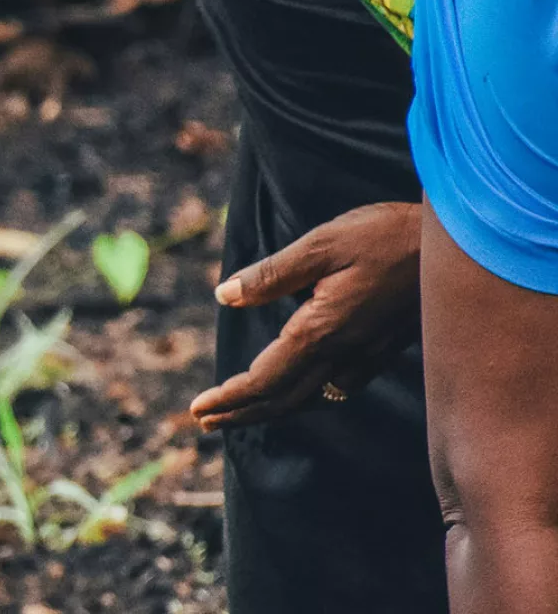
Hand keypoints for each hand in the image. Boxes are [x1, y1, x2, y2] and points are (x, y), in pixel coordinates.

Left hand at [192, 201, 420, 430]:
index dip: (229, 398)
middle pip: (282, 400)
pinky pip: (334, 388)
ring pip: (309, 399)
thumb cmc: (387, 237)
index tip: (197, 410)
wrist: (461, 249)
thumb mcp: (322, 244)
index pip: (263, 380)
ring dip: (269, 409)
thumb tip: (224, 296)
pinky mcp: (381, 351)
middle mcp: (343, 354)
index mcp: (321, 331)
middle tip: (204, 422)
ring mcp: (366, 356)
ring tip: (238, 413)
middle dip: (241, 414)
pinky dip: (302, 397)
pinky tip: (296, 390)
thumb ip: (271, 275)